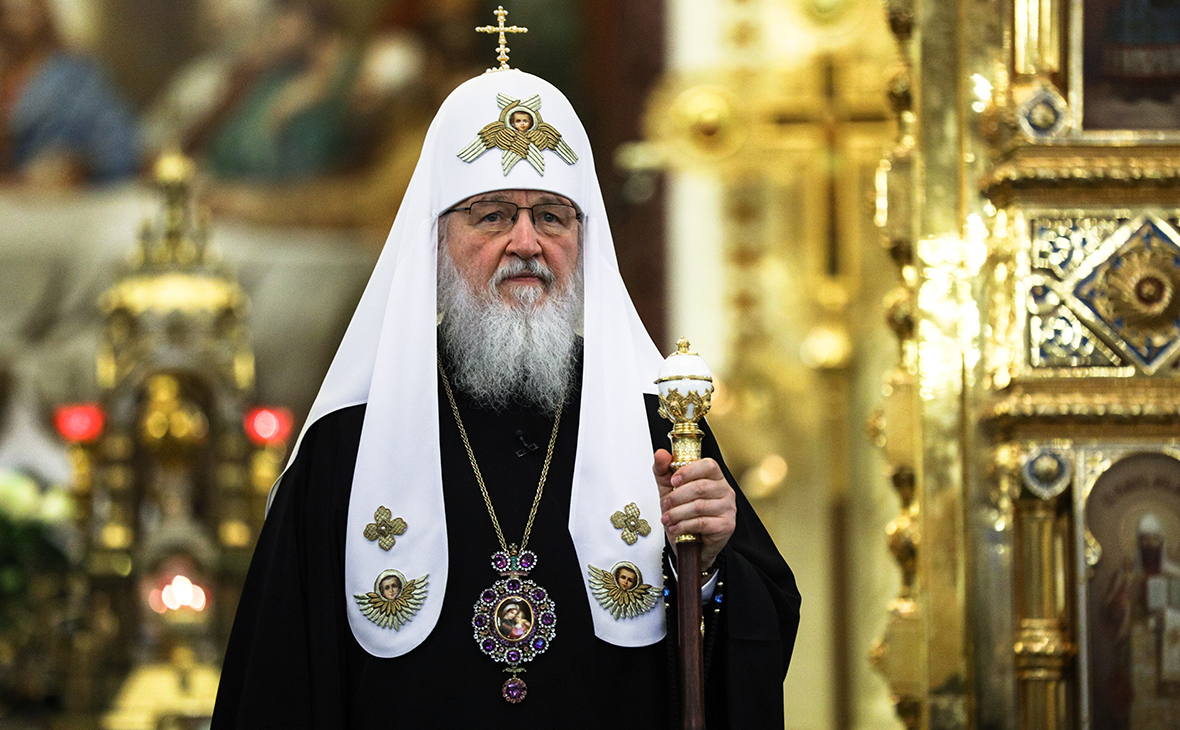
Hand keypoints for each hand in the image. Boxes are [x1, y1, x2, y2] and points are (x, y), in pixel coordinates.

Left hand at [653, 449, 735, 571]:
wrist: (691, 544)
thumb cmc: (683, 514)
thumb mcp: (669, 490)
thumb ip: (664, 471)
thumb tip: (660, 454)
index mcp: (715, 477)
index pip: (708, 465)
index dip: (689, 471)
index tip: (673, 480)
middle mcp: (725, 490)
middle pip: (700, 487)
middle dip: (677, 497)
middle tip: (665, 504)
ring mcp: (728, 508)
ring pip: (699, 506)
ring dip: (677, 513)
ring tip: (667, 518)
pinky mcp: (727, 526)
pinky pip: (702, 523)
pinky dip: (684, 525)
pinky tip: (676, 528)